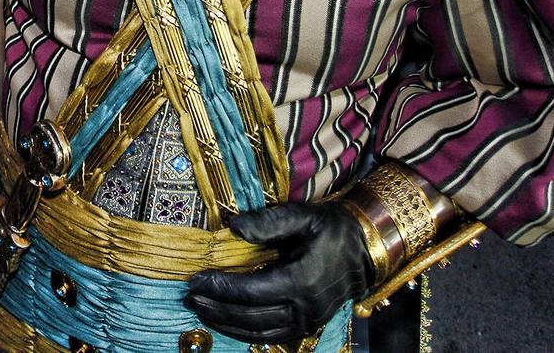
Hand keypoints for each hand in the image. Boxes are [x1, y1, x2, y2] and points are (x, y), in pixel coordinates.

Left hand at [185, 202, 369, 344]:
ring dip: (226, 324)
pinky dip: (246, 333)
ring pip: (258, 332)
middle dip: (216, 307)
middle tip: (189, 296)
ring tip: (200, 310)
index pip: (252, 291)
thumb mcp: (301, 216)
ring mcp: (307, 322)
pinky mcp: (307, 327)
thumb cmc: (330, 229)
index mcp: (301, 280)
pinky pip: (271, 337)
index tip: (196, 280)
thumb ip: (267, 223)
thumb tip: (233, 227)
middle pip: (250, 316)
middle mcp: (304, 308)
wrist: (364, 249)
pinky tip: (227, 323)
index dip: (221, 288)